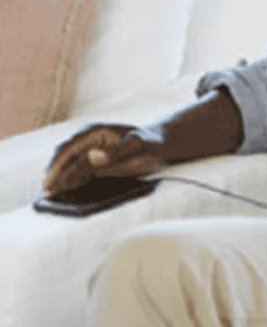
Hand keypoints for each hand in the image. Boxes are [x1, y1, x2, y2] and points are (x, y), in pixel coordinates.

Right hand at [42, 123, 167, 196]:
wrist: (159, 143)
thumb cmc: (149, 144)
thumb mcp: (136, 148)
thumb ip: (115, 153)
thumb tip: (92, 157)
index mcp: (94, 132)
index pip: (69, 149)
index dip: (57, 166)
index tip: (50, 181)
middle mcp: (88, 138)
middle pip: (65, 157)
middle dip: (54, 173)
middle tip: (47, 192)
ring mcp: (90, 148)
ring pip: (69, 164)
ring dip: (60, 178)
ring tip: (51, 194)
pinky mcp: (94, 158)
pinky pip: (77, 169)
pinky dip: (69, 179)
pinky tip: (64, 190)